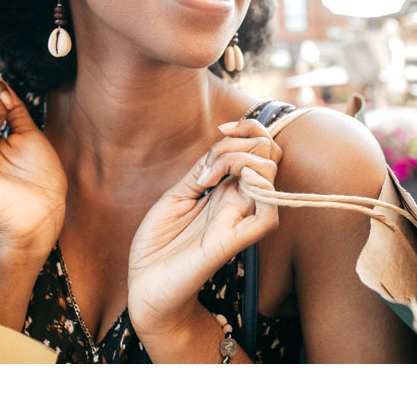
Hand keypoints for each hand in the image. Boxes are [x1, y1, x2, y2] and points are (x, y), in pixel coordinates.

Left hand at [126, 120, 280, 354]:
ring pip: (271, 177)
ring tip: (213, 173)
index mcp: (226, 188)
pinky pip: (267, 217)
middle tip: (209, 162)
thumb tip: (220, 147)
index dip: (248, 129)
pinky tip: (241, 181)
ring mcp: (237, 220)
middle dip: (243, 140)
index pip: (259, 148)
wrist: (145, 287)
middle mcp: (237, 201)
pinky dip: (264, 193)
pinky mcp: (231, 243)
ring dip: (245, 160)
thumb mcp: (176, 196)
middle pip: (268, 155)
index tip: (222, 128)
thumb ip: (201, 171)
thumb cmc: (159, 245)